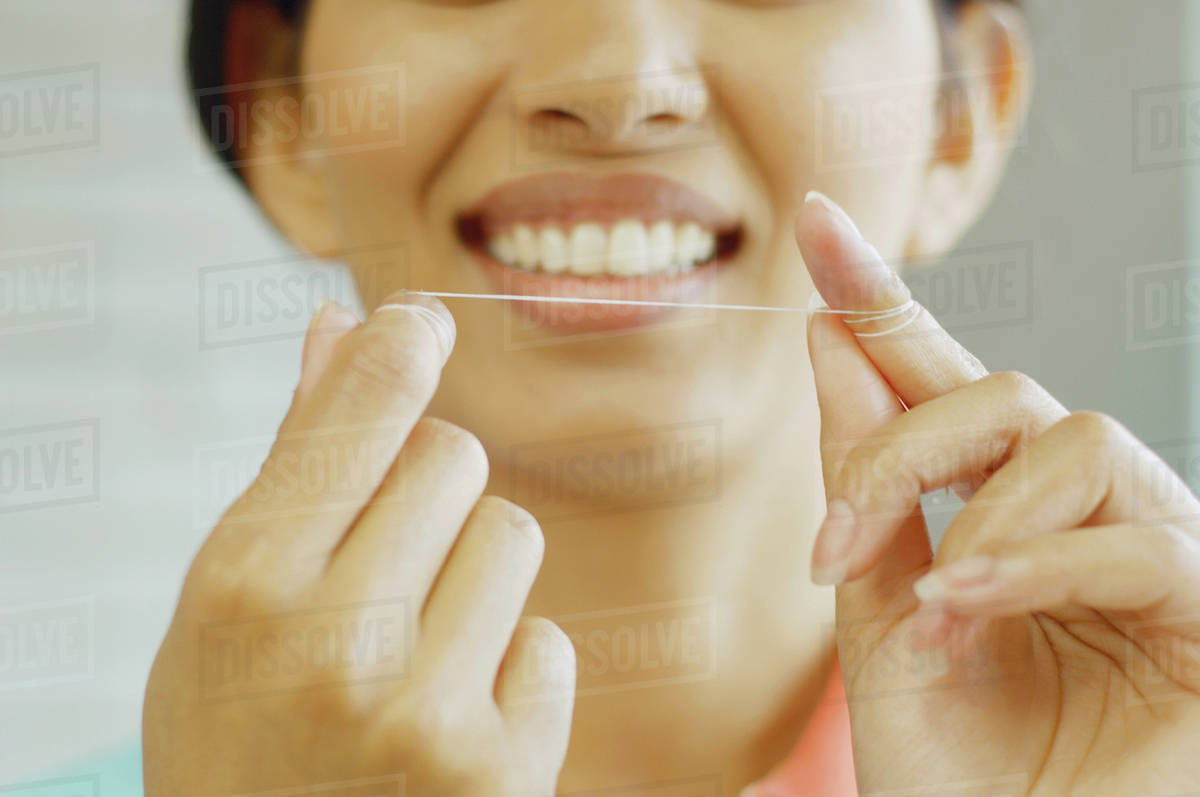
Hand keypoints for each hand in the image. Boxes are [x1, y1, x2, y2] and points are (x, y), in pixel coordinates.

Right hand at [143, 295, 573, 796]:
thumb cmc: (244, 733)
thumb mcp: (227, 607)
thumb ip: (294, 463)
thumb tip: (340, 326)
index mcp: (242, 586)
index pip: (351, 419)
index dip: (397, 352)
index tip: (422, 320)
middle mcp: (326, 642)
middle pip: (452, 458)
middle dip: (434, 494)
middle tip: (387, 569)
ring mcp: (417, 712)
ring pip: (512, 536)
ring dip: (478, 579)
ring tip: (417, 654)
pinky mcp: (496, 771)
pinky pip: (549, 644)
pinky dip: (514, 673)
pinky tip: (454, 722)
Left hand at [798, 192, 1199, 795]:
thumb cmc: (950, 773)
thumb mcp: (874, 613)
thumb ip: (865, 483)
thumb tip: (825, 335)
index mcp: (1000, 512)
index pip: (946, 381)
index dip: (883, 300)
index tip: (815, 221)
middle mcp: (1084, 514)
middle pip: (1005, 392)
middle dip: (901, 448)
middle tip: (833, 543)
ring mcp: (1155, 553)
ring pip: (1077, 439)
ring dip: (975, 521)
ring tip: (925, 614)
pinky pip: (1136, 535)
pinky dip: (1033, 567)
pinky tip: (964, 614)